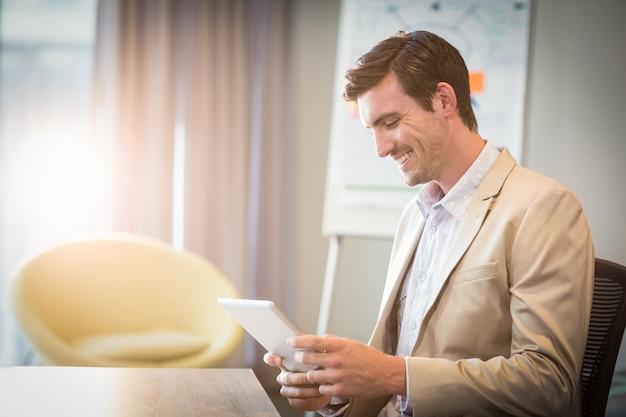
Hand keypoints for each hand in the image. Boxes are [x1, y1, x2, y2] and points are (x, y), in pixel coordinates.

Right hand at [263, 351, 331, 410]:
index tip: (279, 359)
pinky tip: (319, 394)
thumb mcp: (318, 354)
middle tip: (309, 375)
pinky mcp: (294, 401)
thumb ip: (314, 348)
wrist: (328, 383)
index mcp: (286, 362)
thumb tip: (318, 342)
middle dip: (298, 377)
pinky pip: (296, 402)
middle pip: (284, 377)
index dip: (271, 359)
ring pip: (290, 391)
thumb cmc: (320, 365)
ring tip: (318, 385)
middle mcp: (284, 375)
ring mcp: (288, 389)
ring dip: (306, 389)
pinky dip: (308, 399)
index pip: (270, 358)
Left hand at [290, 334, 405, 399]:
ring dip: (307, 375)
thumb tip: (319, 340)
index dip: (298, 341)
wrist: (385, 374)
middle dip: (298, 359)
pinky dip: (321, 386)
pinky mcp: (340, 390)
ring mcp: (337, 376)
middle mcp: (336, 360)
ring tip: (307, 374)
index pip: (312, 341)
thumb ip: (333, 341)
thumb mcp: (351, 343)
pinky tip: (324, 384)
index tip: (290, 342)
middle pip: (306, 359)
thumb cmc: (369, 358)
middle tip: (297, 359)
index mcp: (339, 346)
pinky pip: (321, 389)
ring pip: (310, 376)